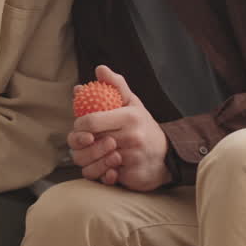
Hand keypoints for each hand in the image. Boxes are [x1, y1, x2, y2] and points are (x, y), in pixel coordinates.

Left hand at [68, 65, 172, 190]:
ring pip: (92, 162)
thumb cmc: (142, 126)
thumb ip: (115, 85)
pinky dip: (100, 172)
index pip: (91, 121)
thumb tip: (99, 69)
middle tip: (83, 140)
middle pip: (89, 143)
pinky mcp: (131, 176)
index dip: (79, 125)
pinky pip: (104, 177)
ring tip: (93, 153)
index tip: (80, 125)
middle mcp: (132, 137)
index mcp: (130, 116)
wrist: (166, 156)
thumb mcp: (132, 103)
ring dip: (88, 159)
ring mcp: (132, 158)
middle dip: (80, 143)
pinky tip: (105, 166)